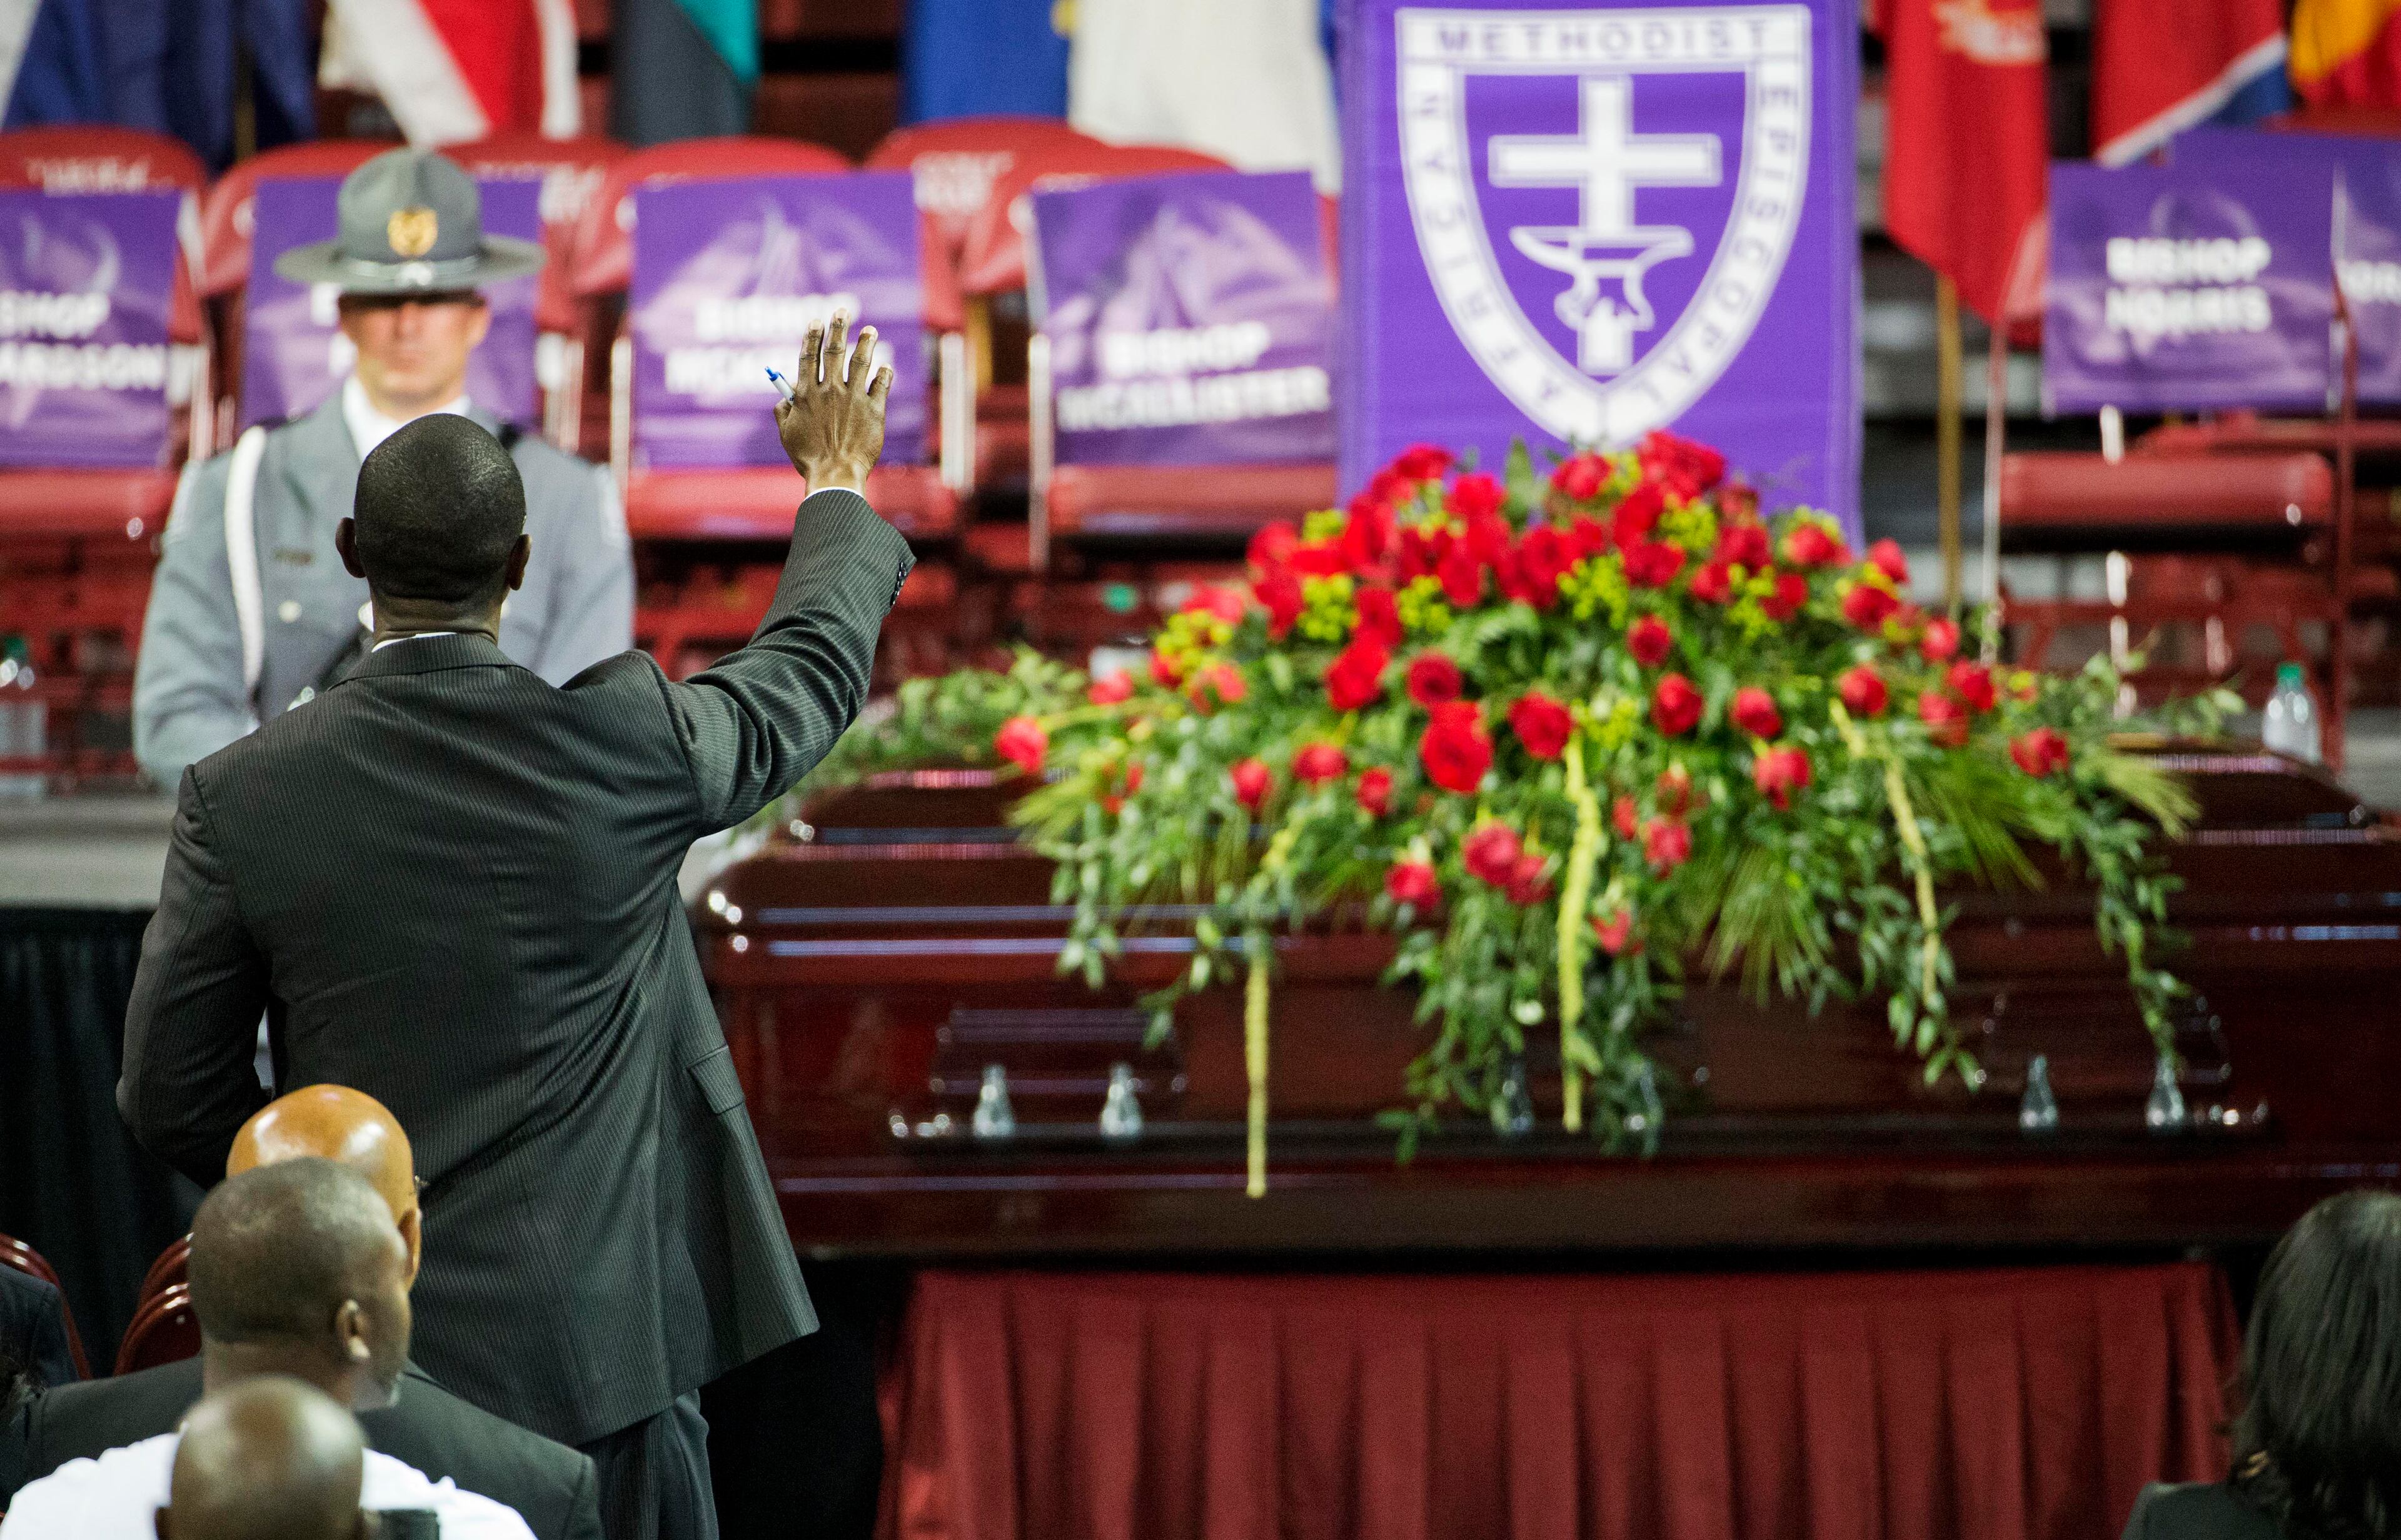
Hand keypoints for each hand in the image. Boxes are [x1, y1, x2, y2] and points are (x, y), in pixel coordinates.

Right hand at [775, 311, 892, 493]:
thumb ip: (783, 412)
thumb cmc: (809, 458)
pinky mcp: (874, 410)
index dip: (812, 336)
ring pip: (860, 362)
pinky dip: (884, 374)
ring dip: (865, 343)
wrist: (836, 475)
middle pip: (834, 352)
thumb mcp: (787, 434)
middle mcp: (830, 391)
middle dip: (838, 328)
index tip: (817, 321)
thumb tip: (785, 398)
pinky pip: (881, 385)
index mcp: (807, 394)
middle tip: (842, 311)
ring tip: (870, 331)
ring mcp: (853, 399)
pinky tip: (885, 366)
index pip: (809, 356)